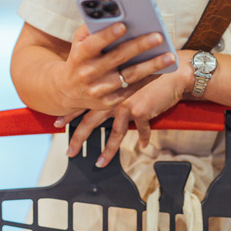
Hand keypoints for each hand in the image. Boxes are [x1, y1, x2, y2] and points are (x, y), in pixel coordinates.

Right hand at [53, 23, 177, 111]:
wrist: (67, 91)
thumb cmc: (80, 59)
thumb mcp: (79, 43)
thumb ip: (92, 29)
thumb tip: (112, 14)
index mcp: (79, 56)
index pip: (93, 44)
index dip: (107, 35)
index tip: (124, 25)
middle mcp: (88, 74)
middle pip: (117, 58)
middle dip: (139, 46)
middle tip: (158, 36)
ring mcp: (99, 90)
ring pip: (129, 76)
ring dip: (152, 66)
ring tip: (170, 56)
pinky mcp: (109, 102)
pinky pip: (133, 89)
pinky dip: (149, 79)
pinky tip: (163, 69)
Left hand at [58, 50, 195, 166]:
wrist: (173, 71)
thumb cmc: (151, 67)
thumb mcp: (129, 71)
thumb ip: (115, 82)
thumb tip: (105, 93)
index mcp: (106, 87)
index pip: (82, 103)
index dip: (69, 114)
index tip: (57, 124)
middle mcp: (112, 96)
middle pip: (91, 122)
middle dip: (78, 139)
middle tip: (70, 152)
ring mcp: (126, 105)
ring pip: (114, 133)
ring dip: (107, 151)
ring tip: (100, 163)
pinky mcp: (142, 111)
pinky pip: (141, 130)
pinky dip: (143, 138)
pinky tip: (143, 145)